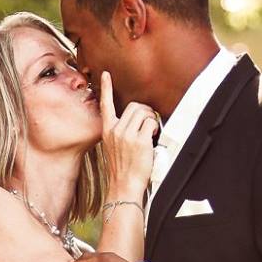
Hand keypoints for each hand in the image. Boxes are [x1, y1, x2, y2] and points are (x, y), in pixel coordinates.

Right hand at [100, 72, 156, 199]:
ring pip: (144, 113)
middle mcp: (115, 130)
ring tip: (151, 131)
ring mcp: (127, 135)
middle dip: (146, 111)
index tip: (106, 75)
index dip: (106, 88)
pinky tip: (153, 138)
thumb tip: (136, 121)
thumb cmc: (122, 169)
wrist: (123, 186)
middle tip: (149, 122)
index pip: (105, 104)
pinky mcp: (140, 141)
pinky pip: (151, 124)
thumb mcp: (113, 147)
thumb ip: (121, 132)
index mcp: (107, 131)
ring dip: (152, 119)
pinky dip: (155, 128)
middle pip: (134, 106)